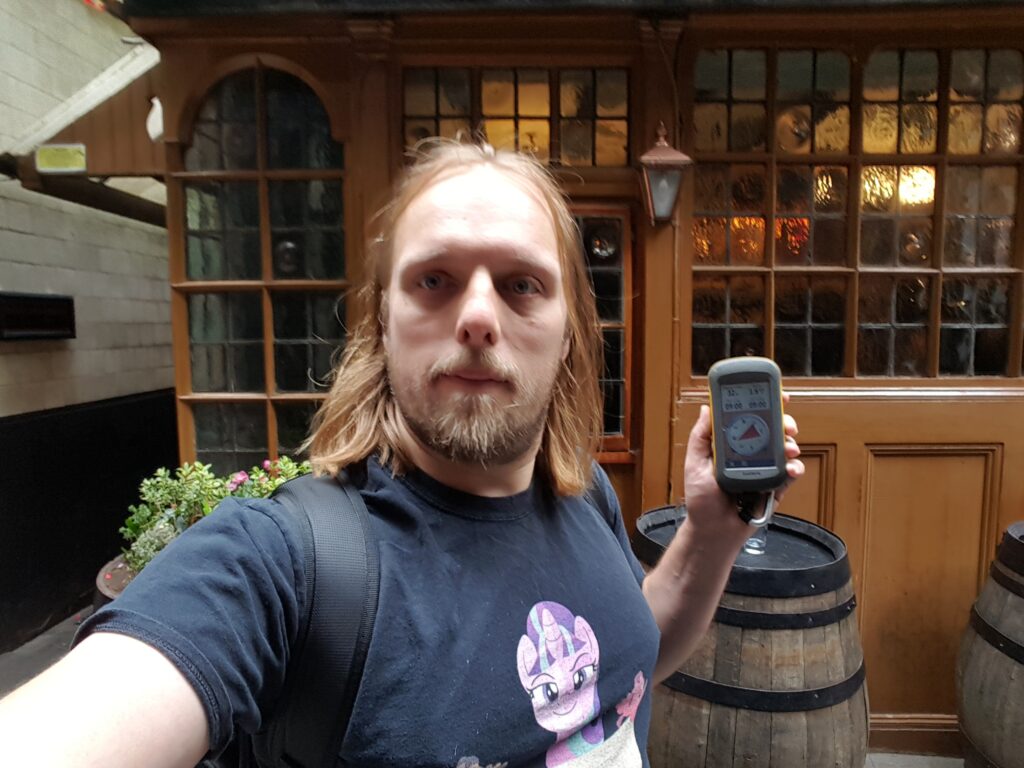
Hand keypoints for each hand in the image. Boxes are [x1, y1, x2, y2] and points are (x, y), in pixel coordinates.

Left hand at [682, 393, 804, 540]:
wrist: (713, 530)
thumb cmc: (701, 499)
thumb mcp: (695, 463)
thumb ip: (701, 437)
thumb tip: (705, 408)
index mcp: (733, 444)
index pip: (750, 419)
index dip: (764, 405)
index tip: (775, 394)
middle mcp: (751, 453)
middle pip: (773, 431)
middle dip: (784, 422)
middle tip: (786, 424)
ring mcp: (765, 469)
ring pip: (785, 450)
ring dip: (791, 445)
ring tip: (789, 448)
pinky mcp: (775, 487)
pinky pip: (789, 474)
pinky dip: (794, 468)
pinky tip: (792, 468)